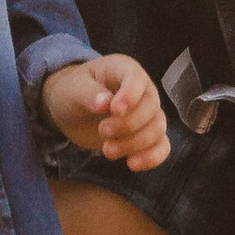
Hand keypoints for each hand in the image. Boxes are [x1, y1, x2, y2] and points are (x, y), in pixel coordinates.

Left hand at [42, 54, 170, 173]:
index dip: (130, 95)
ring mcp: (147, 114)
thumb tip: (104, 103)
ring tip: (107, 150)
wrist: (72, 111)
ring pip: (157, 129)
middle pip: (151, 107)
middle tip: (102, 131)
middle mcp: (142, 90)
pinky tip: (131, 164)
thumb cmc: (72, 91)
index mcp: (124, 69)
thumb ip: (88, 93)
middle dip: (128, 125)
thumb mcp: (73, 89)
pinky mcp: (146, 136)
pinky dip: (151, 157)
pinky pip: (162, 146)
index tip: (114, 111)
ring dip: (135, 144)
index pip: (136, 79)